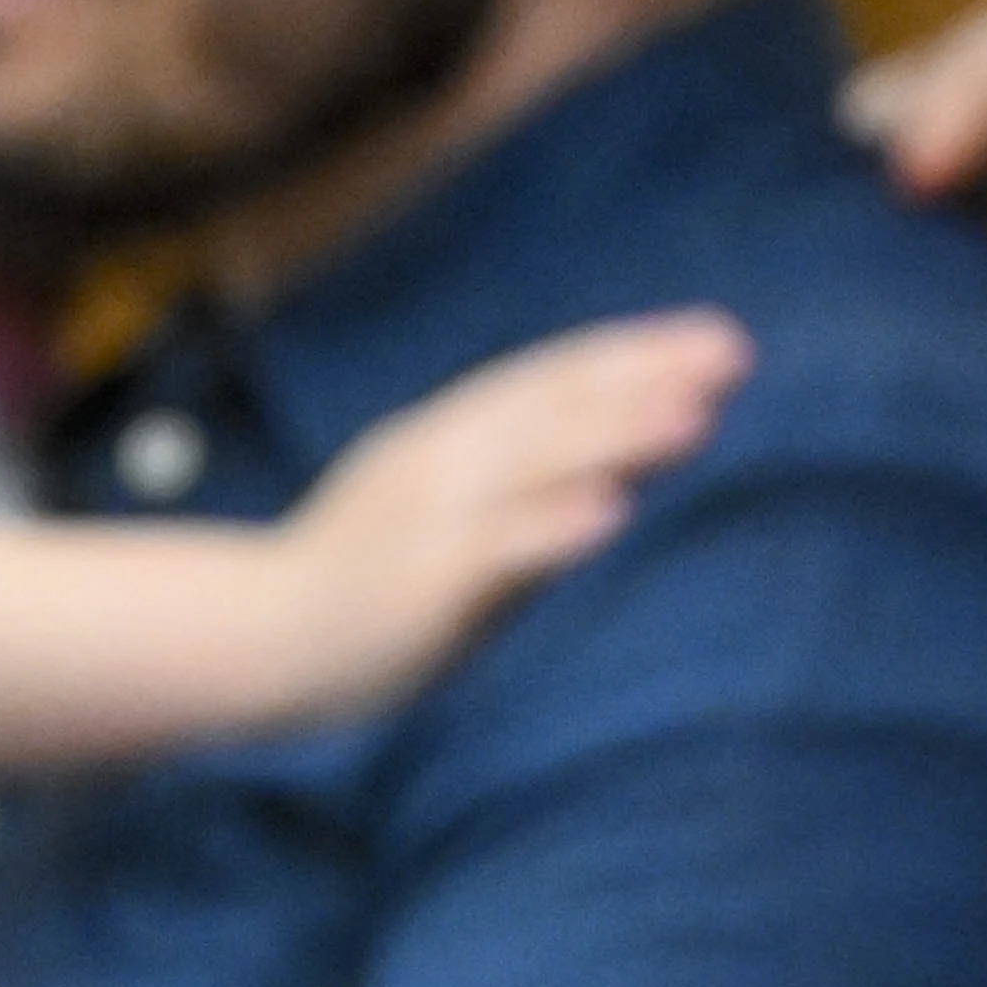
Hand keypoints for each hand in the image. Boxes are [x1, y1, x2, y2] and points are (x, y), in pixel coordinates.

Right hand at [261, 309, 749, 712]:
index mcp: (448, 440)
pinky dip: (552, 528)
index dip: (635, 356)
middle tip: (733, 355)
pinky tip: (613, 513)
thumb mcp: (446, 520)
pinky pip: (494, 553)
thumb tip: (620, 477)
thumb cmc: (358, 588)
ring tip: (696, 418)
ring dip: (616, 437)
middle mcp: (441, 463)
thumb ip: (526, 497)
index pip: (553, 381)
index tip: (718, 342)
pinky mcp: (418, 587)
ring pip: (534, 467)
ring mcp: (428, 521)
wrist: (254, 644)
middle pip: (556, 409)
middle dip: (646, 379)